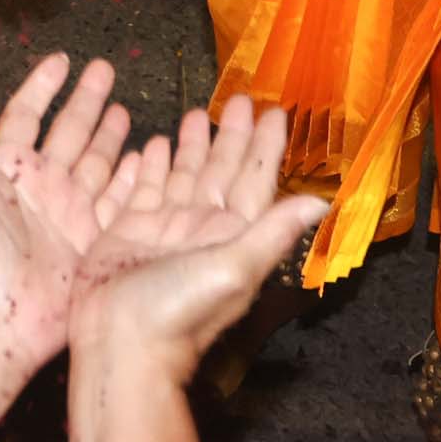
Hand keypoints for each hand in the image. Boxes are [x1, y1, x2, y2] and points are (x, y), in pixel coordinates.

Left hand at [0, 52, 133, 365]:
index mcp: (5, 168)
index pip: (26, 115)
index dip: (43, 87)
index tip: (62, 61)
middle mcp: (40, 186)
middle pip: (68, 132)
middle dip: (87, 102)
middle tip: (107, 70)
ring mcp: (68, 213)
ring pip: (96, 162)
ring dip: (111, 136)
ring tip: (127, 108)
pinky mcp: (91, 241)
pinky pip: (117, 201)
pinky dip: (132, 179)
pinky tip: (146, 156)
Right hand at [72, 97, 326, 386]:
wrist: (118, 343)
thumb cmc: (178, 312)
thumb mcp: (234, 269)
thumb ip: (273, 231)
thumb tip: (321, 203)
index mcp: (232, 234)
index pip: (255, 181)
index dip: (266, 148)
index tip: (277, 113)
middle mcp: (203, 228)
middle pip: (221, 171)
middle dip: (232, 136)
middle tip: (240, 98)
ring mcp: (166, 229)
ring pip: (185, 175)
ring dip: (193, 144)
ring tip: (198, 113)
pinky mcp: (130, 230)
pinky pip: (145, 188)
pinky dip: (152, 165)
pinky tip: (154, 143)